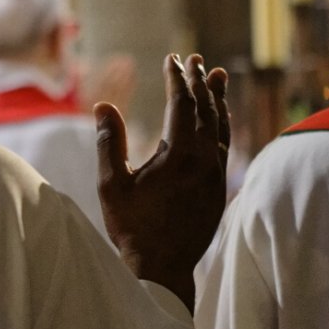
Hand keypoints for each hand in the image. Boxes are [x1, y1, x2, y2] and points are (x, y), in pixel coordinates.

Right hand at [95, 53, 228, 312]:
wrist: (163, 269)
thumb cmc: (132, 227)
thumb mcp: (112, 185)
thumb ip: (109, 142)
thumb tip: (103, 105)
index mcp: (179, 154)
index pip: (182, 103)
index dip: (176, 78)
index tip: (171, 59)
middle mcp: (204, 160)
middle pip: (205, 108)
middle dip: (198, 81)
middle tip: (192, 59)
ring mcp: (216, 175)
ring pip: (221, 126)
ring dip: (217, 98)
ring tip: (217, 75)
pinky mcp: (219, 188)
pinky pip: (224, 145)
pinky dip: (222, 124)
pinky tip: (219, 118)